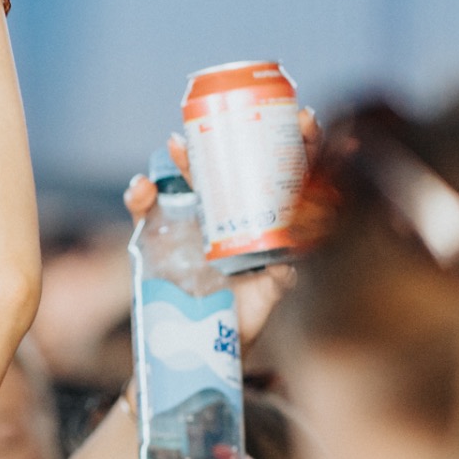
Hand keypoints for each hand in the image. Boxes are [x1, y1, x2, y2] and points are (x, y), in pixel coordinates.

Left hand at [122, 108, 315, 345]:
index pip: (244, 163)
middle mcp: (259, 222)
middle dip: (302, 144)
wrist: (187, 340)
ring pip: (304, 211)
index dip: (246, 137)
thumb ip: (143, 208)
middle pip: (288, 176)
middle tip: (304, 118)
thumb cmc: (177, 287)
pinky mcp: (275, 284)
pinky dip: (291, 256)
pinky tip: (291, 243)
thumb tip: (142, 182)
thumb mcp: (151, 241)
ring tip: (316, 157)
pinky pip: (289, 267)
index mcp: (231, 206)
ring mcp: (272, 251)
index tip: (244, 120)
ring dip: (315, 183)